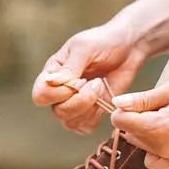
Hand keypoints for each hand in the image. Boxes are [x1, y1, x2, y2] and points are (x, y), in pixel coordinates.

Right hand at [31, 20, 148, 133]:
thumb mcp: (85, 48)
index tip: (79, 80)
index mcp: (52, 73)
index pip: (40, 95)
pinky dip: (95, 118)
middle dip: (80, 100)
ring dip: (89, 108)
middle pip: (57, 111)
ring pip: (70, 122)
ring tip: (101, 86)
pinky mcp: (92, 111)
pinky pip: (85, 127)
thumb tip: (50, 83)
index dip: (58, 93)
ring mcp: (75, 103)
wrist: (128, 47)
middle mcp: (60, 91)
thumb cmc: (104, 41)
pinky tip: (104, 100)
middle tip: (96, 82)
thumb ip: (69, 68)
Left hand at [109, 77, 168, 168]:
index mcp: (159, 128)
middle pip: (131, 135)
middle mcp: (164, 149)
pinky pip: (158, 160)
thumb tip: (118, 103)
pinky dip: (158, 149)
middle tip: (158, 103)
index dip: (123, 107)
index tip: (136, 99)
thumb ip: (145, 98)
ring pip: (144, 148)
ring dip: (147, 133)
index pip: (121, 121)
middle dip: (136, 119)